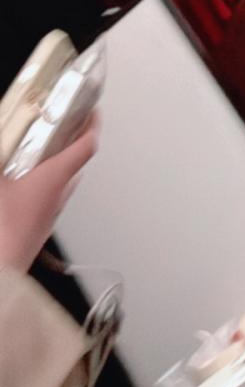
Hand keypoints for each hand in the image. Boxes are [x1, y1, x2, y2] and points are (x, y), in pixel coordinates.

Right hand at [0, 113, 98, 273]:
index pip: (86, 146)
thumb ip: (0, 155)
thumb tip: (0, 139)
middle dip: (70, 144)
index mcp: (54, 179)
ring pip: (61, 184)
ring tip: (34, 155)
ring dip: (53, 166)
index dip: (92, 125)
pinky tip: (18, 187)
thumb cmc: (2, 230)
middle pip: (75, 164)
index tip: (93, 111)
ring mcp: (49, 216)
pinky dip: (39, 187)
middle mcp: (58, 197)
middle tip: (59, 128)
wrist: (1, 275)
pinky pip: (45, 201)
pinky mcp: (37, 231)